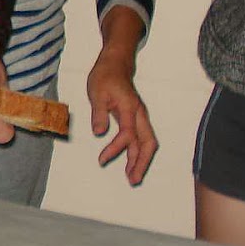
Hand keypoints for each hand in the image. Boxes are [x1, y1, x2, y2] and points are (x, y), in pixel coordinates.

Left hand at [87, 50, 156, 183]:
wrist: (115, 65)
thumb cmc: (105, 77)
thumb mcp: (96, 93)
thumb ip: (98, 113)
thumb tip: (98, 133)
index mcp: (130, 108)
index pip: (127, 133)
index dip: (116, 148)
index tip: (102, 159)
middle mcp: (139, 114)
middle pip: (148, 142)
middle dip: (141, 162)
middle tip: (133, 180)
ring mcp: (140, 117)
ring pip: (147, 142)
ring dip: (141, 160)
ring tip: (132, 177)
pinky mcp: (136, 119)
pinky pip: (141, 139)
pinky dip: (137, 152)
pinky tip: (130, 162)